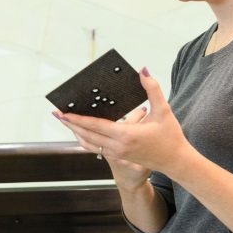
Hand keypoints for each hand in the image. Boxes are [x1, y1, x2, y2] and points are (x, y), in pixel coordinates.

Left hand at [53, 68, 191, 185]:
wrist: (176, 162)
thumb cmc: (170, 136)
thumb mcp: (163, 110)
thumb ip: (152, 89)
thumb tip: (143, 71)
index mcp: (126, 136)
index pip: (95, 126)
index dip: (77, 119)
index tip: (62, 113)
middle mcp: (118, 147)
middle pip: (87, 135)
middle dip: (70, 124)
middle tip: (57, 113)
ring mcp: (117, 154)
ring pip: (89, 143)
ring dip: (76, 132)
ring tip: (66, 121)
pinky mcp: (118, 157)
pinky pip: (96, 148)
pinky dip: (86, 139)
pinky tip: (81, 131)